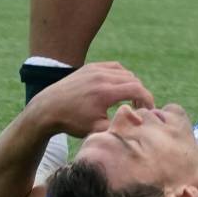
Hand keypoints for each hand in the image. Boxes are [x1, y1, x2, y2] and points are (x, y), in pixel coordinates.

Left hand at [33, 61, 154, 135]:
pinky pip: (114, 67)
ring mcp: (95, 69)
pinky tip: (118, 89)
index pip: (137, 89)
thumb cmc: (72, 121)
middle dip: (141, 94)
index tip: (149, 111)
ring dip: (131, 85)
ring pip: (125, 72)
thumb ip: (119, 126)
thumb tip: (139, 121)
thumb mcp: (96, 130)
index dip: (148, 100)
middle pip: (133, 80)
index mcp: (105, 92)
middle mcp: (102, 76)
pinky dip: (121, 76)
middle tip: (139, 108)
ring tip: (129, 100)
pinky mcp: (90, 67)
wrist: (48, 108)